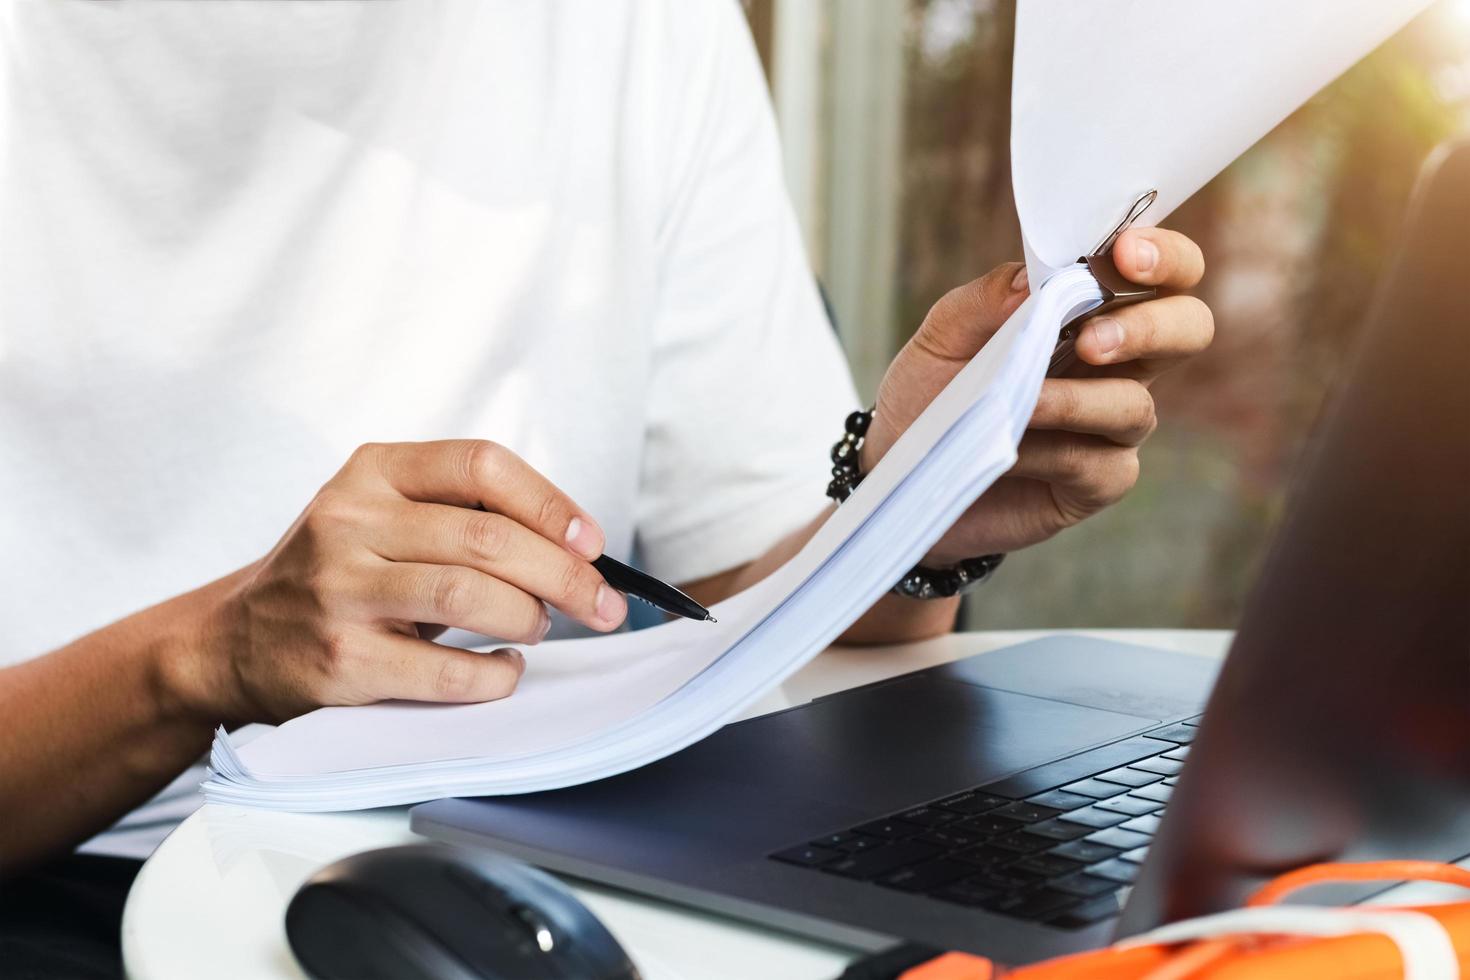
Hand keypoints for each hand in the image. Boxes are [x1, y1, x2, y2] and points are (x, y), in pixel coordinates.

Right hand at [182, 440, 626, 723]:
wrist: (235, 641)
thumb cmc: (339, 574)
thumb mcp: (383, 515)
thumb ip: (463, 513)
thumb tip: (579, 545)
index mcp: (373, 472)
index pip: (481, 465)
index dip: (550, 503)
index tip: (592, 543)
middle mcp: (349, 521)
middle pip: (488, 538)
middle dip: (566, 576)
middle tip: (602, 605)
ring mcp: (339, 591)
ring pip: (471, 596)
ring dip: (529, 618)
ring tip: (537, 629)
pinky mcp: (340, 660)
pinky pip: (445, 672)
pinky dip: (495, 676)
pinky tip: (502, 670)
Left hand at [863, 228, 1211, 565]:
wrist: (900, 468)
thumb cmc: (931, 393)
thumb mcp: (942, 337)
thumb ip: (986, 300)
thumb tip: (1033, 279)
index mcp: (1092, 312)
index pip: (1161, 271)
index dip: (1162, 256)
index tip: (1124, 253)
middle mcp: (1118, 365)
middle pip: (1188, 329)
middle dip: (1154, 326)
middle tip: (1093, 338)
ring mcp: (1110, 426)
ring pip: (1136, 405)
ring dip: (1079, 400)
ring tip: (1026, 401)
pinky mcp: (1094, 482)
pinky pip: (1100, 464)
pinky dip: (1056, 452)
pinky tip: (1014, 448)